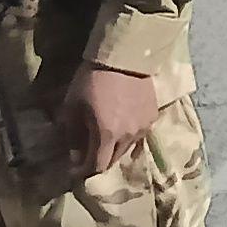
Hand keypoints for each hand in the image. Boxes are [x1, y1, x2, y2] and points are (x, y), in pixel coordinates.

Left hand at [56, 61, 159, 177]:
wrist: (124, 55)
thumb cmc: (92, 80)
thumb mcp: (72, 106)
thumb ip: (73, 135)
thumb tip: (75, 156)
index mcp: (106, 135)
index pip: (96, 166)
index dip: (84, 171)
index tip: (75, 168)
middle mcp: (127, 136)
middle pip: (113, 160)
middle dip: (99, 161)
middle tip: (88, 154)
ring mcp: (143, 127)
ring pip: (127, 149)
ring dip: (114, 149)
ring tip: (106, 139)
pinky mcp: (153, 116)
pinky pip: (140, 136)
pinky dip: (129, 137)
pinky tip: (123, 130)